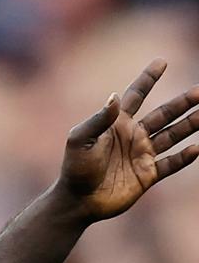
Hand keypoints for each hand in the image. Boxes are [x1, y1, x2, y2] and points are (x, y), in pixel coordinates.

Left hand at [59, 59, 198, 220]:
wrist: (77, 200)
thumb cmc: (74, 168)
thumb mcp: (80, 140)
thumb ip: (99, 119)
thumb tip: (116, 96)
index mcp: (117, 124)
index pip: (136, 96)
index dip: (148, 79)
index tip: (163, 61)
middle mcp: (133, 136)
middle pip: (164, 114)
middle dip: (183, 102)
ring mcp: (141, 155)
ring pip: (172, 136)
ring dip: (190, 125)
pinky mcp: (147, 175)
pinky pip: (170, 164)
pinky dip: (184, 157)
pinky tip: (196, 148)